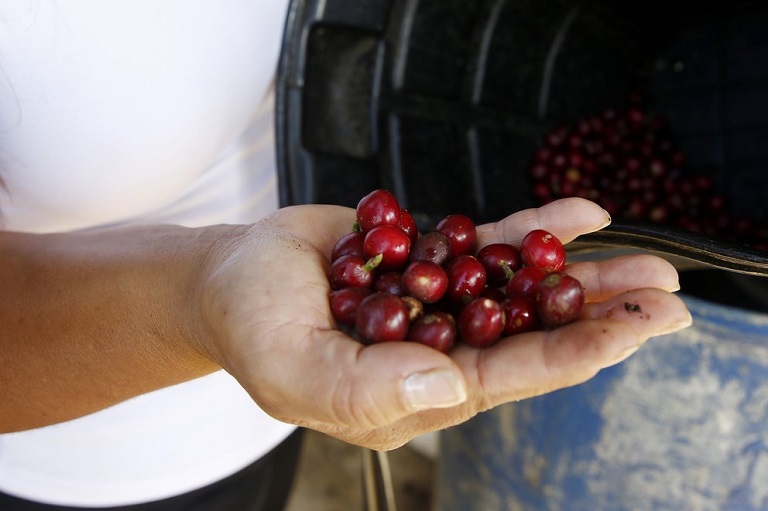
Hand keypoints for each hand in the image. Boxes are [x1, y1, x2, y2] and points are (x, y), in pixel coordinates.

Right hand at [200, 198, 691, 450]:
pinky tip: (581, 216)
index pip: (502, 377)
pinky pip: (493, 244)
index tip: (623, 336)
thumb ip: (364, 389)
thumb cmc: (254, 328)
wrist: (233, 276)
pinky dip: (536, 230)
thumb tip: (447, 387)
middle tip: (664, 299)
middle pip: (531, 335)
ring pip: (523, 290)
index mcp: (415, 391)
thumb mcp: (293, 368)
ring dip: (584, 276)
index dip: (564, 357)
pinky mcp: (434, 259)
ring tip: (647, 265)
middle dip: (598, 318)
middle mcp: (439, 349)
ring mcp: (441, 302)